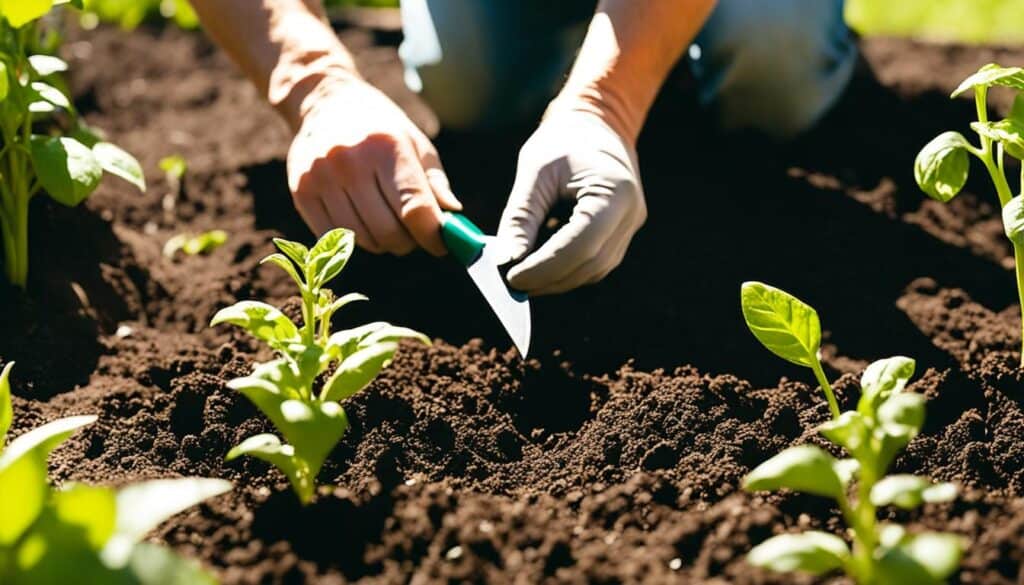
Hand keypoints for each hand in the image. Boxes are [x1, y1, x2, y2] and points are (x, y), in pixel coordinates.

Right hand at [287, 77, 461, 254]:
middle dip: (408, 242)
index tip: (441, 244)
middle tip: (413, 235)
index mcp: (388, 147)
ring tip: (387, 225)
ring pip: (362, 239)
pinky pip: (333, 237)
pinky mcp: (301, 191)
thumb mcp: (415, 143)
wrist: (324, 101)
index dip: (432, 235)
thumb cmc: (380, 127)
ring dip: (382, 243)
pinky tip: (361, 222)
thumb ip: (436, 183)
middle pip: (389, 231)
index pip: (415, 208)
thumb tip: (453, 222)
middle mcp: (351, 161)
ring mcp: (322, 177)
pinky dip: (353, 240)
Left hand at [496, 110, 645, 295]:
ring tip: (522, 271)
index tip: (511, 277)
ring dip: (556, 278)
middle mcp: (631, 215)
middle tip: (510, 281)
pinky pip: (594, 263)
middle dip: (548, 278)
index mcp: (614, 192)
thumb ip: (520, 219)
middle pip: (590, 265)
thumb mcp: (534, 173)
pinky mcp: (622, 234)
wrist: (597, 123)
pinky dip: (566, 268)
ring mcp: (630, 227)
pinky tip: (541, 261)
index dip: (545, 267)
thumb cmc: (563, 140)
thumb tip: (505, 261)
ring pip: (593, 271)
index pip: (581, 245)